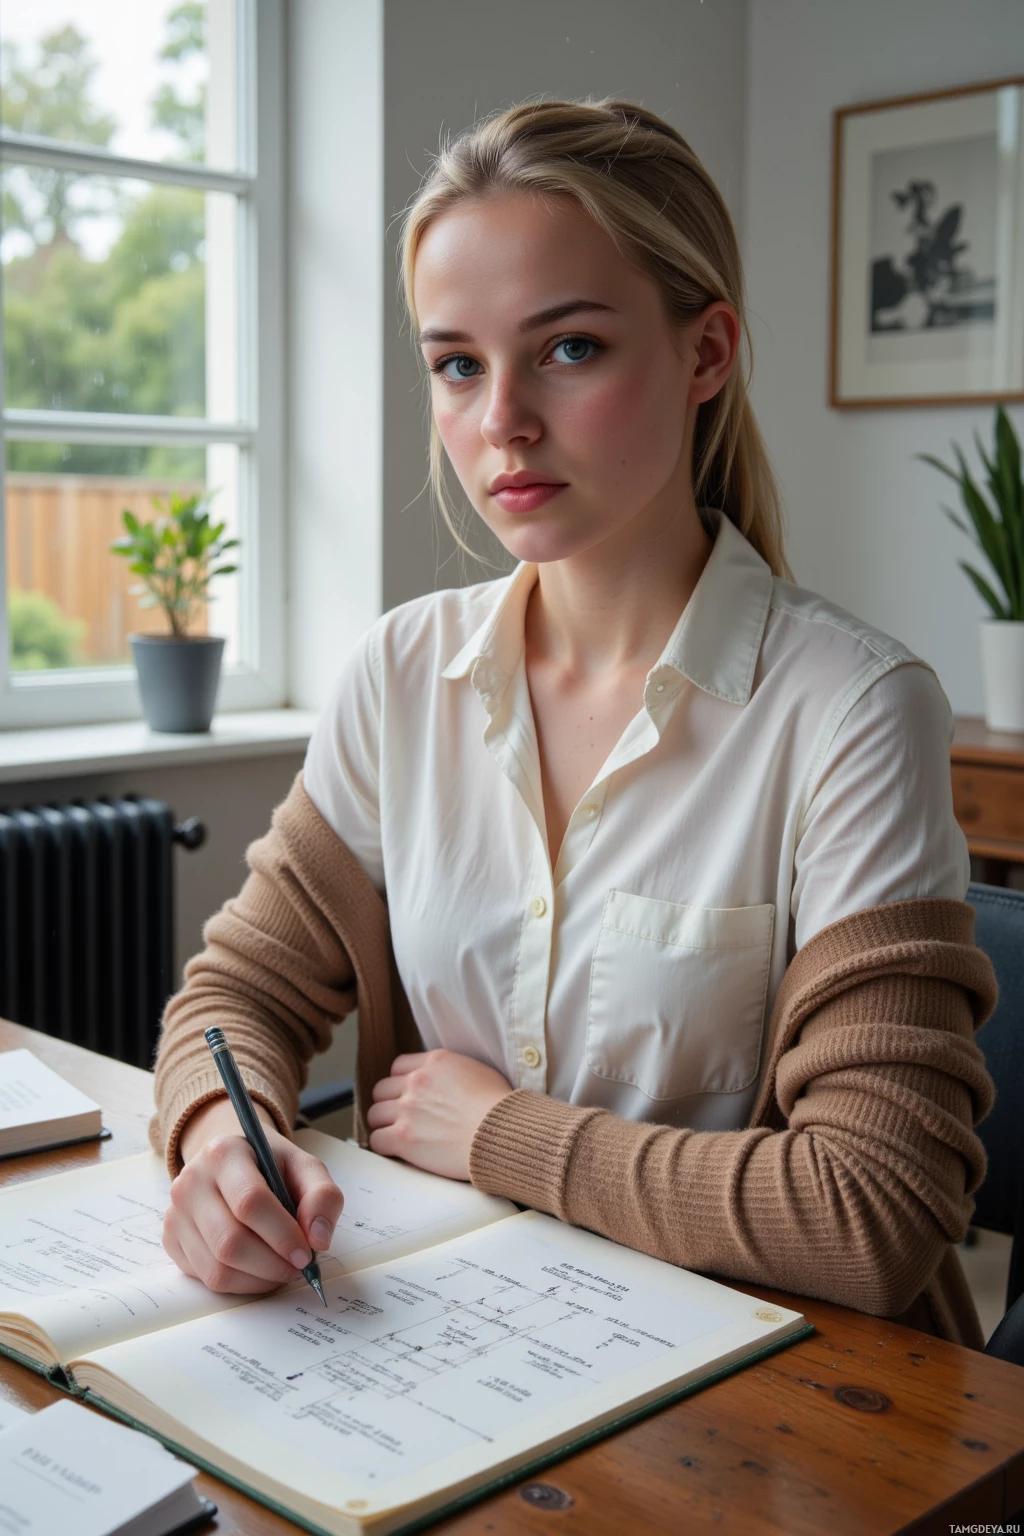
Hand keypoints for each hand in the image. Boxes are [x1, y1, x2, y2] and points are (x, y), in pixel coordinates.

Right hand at [163, 1095, 344, 1293]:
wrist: (232, 1162)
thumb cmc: (270, 1165)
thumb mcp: (304, 1167)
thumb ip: (322, 1196)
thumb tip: (319, 1240)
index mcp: (223, 1153)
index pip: (250, 1202)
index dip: (282, 1235)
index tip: (307, 1253)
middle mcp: (190, 1182)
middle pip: (229, 1242)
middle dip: (272, 1264)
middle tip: (298, 1266)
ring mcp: (176, 1213)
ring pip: (217, 1268)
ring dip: (259, 1279)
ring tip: (282, 1269)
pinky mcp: (171, 1240)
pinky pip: (206, 1278)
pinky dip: (241, 1284)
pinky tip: (259, 1269)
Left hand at [365, 1049, 513, 1180]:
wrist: (502, 1134)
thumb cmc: (500, 1108)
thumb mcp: (480, 1072)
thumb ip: (455, 1071)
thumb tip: (450, 1081)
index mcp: (435, 1062)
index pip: (399, 1066)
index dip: (401, 1082)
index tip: (407, 1094)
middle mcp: (417, 1082)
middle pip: (382, 1089)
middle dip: (389, 1103)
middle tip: (400, 1117)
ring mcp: (407, 1109)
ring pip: (375, 1114)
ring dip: (384, 1124)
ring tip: (396, 1134)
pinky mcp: (403, 1137)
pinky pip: (377, 1140)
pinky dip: (384, 1146)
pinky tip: (397, 1150)